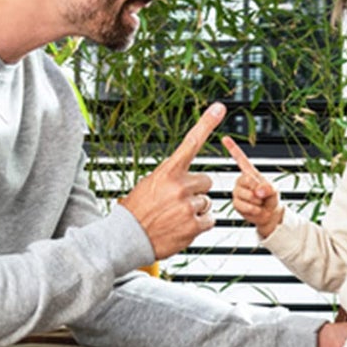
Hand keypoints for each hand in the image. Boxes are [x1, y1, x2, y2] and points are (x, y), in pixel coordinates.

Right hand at [119, 102, 223, 258]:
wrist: (127, 239)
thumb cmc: (136, 212)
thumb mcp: (148, 185)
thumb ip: (170, 177)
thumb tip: (187, 178)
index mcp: (167, 172)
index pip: (190, 143)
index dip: (206, 124)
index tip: (220, 108)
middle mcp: (180, 186)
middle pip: (206, 181)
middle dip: (196, 190)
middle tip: (178, 202)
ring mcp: (188, 206)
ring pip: (207, 203)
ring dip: (195, 210)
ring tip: (175, 217)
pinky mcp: (194, 226)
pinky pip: (209, 220)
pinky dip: (199, 225)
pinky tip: (182, 227)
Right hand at [224, 136, 281, 237]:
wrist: (269, 214)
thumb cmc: (271, 198)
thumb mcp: (273, 190)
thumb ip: (268, 188)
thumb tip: (258, 191)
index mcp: (250, 173)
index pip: (240, 159)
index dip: (232, 148)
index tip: (224, 138)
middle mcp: (241, 181)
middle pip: (246, 181)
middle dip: (257, 190)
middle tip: (263, 196)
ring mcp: (237, 192)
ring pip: (244, 195)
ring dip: (256, 201)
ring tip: (259, 203)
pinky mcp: (235, 204)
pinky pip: (242, 205)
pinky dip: (253, 209)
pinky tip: (256, 209)